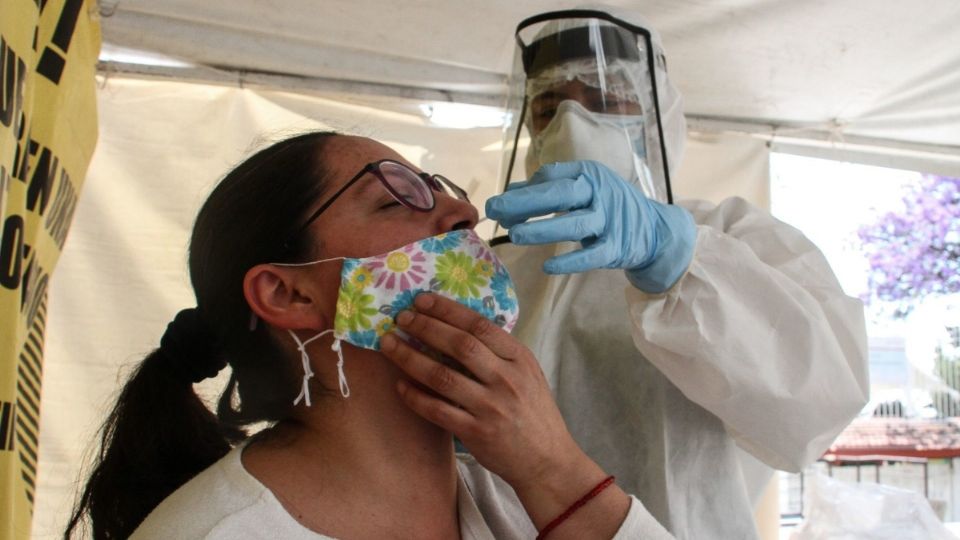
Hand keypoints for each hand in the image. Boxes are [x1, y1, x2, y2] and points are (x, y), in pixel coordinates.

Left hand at [379, 293, 581, 489]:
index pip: (479, 325)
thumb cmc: (533, 412)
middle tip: (401, 318)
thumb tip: (458, 326)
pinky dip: (415, 396)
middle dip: (425, 327)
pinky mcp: (476, 432)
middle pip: (459, 345)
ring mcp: (491, 407)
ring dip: (410, 357)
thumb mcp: (528, 373)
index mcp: (519, 358)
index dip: (447, 310)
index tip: (422, 300)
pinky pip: (437, 410)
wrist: (546, 459)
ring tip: (389, 344)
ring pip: (442, 376)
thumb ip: (500, 352)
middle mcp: (506, 379)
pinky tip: (399, 385)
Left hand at [485, 160, 696, 292]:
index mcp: (589, 175)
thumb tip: (509, 191)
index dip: (523, 189)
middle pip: (560, 195)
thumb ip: (547, 189)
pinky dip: (570, 261)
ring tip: (514, 235)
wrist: (655, 230)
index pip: (552, 176)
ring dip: (543, 228)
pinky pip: (591, 255)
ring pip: (574, 224)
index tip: (499, 204)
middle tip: (496, 211)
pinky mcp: (617, 248)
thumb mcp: (584, 189)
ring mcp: (610, 221)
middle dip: (526, 203)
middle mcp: (600, 193)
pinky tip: (547, 267)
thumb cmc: (609, 207)